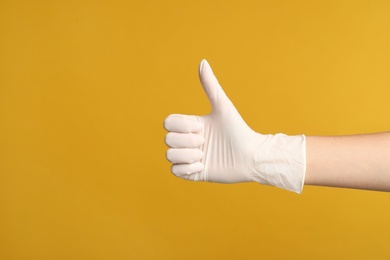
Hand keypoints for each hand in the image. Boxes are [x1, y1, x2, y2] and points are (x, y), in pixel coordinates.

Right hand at [164, 60, 305, 192]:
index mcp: (191, 125)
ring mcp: (189, 156)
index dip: (182, 126)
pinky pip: (175, 171)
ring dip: (187, 156)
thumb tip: (202, 61)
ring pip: (169, 155)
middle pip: (168, 139)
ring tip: (204, 156)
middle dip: (187, 141)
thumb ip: (210, 86)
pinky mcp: (193, 172)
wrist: (250, 156)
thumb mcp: (223, 107)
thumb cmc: (238, 130)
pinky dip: (187, 168)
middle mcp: (187, 140)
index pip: (168, 122)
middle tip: (206, 143)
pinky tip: (203, 166)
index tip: (201, 127)